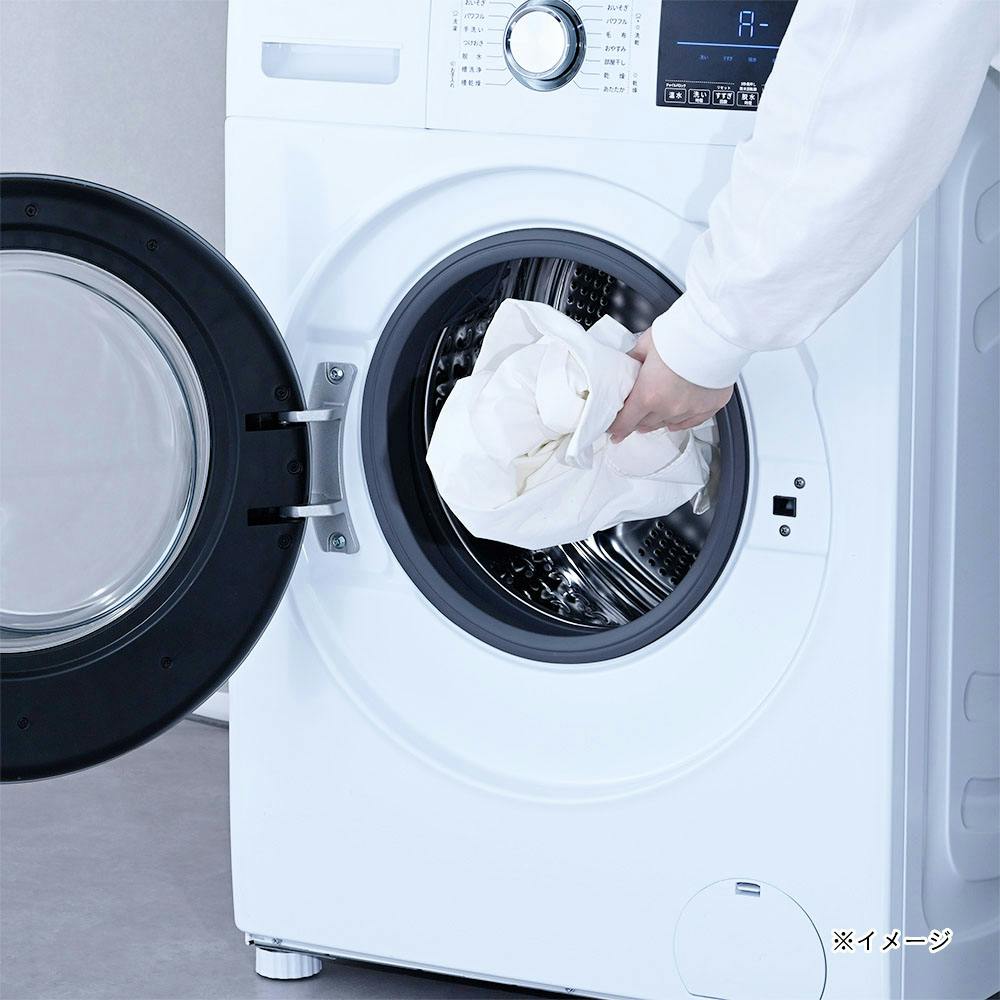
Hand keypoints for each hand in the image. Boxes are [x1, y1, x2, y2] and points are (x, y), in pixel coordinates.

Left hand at [608, 330, 732, 441]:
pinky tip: (675, 420)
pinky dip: (681, 421)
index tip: (614, 431)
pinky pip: (691, 422)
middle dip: (636, 422)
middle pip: (646, 424)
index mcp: (648, 394)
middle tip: (632, 418)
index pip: (626, 421)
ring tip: (654, 414)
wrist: (714, 333)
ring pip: (667, 423)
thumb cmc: (682, 335)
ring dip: (658, 420)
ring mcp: (690, 409)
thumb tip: (628, 363)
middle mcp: (668, 407)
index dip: (617, 428)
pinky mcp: (709, 406)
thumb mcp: (645, 344)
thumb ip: (634, 359)